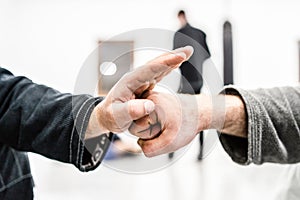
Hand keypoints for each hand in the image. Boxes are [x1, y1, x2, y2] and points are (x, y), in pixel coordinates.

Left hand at [86, 46, 193, 138]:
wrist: (107, 116)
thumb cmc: (111, 116)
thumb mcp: (117, 116)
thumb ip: (131, 111)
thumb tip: (149, 105)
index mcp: (129, 82)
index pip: (149, 69)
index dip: (165, 63)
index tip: (179, 57)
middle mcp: (136, 78)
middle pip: (156, 64)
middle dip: (172, 56)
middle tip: (188, 50)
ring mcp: (141, 81)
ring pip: (159, 67)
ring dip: (173, 59)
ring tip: (188, 52)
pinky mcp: (145, 85)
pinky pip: (159, 74)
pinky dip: (169, 67)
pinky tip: (178, 63)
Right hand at [129, 91, 246, 156]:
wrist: (200, 112)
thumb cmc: (188, 124)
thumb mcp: (170, 143)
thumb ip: (150, 148)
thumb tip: (140, 144)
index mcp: (149, 106)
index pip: (133, 129)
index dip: (148, 135)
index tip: (161, 131)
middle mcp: (147, 98)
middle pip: (134, 123)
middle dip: (148, 130)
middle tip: (164, 128)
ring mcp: (149, 96)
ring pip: (139, 119)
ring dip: (150, 125)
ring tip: (165, 124)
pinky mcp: (152, 98)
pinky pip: (144, 115)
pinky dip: (152, 120)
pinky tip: (164, 120)